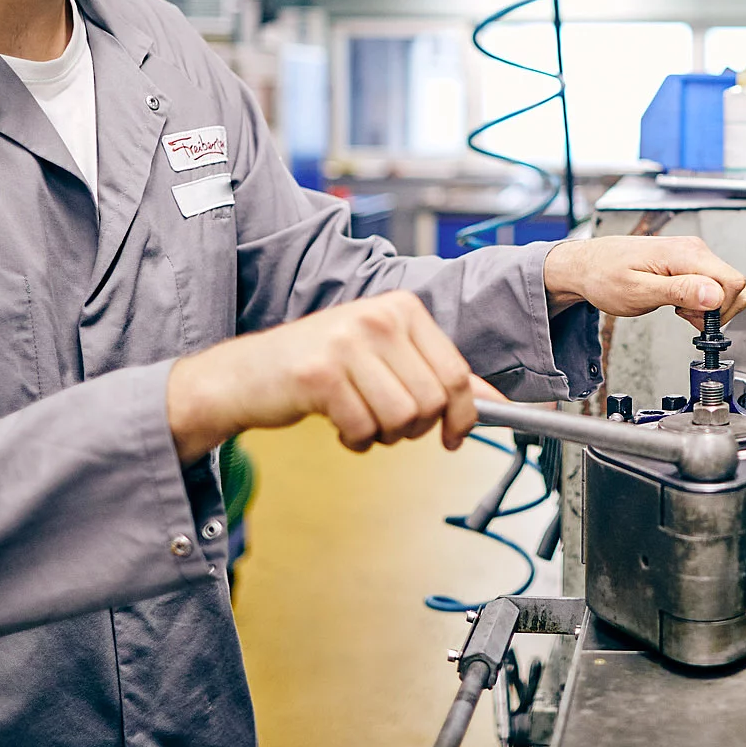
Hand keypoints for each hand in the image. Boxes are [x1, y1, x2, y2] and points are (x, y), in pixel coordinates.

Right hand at [166, 291, 498, 464]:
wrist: (247, 375)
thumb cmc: (322, 368)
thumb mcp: (387, 358)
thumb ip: (440, 376)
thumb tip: (498, 404)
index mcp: (402, 307)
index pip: (457, 373)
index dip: (463, 415)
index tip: (455, 435)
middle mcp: (378, 317)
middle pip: (432, 401)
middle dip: (415, 428)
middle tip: (387, 423)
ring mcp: (348, 342)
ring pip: (403, 419)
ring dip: (383, 435)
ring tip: (360, 418)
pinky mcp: (321, 374)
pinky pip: (365, 429)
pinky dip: (355, 439)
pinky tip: (337, 422)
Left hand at [542, 235, 745, 332]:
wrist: (588, 264)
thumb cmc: (605, 276)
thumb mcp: (639, 291)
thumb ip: (679, 291)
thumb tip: (714, 295)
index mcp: (686, 254)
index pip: (732, 282)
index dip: (720, 309)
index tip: (694, 319)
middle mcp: (694, 250)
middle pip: (734, 285)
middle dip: (717, 310)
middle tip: (686, 317)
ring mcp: (692, 254)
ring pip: (724, 287)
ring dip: (708, 307)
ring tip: (679, 310)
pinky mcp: (688, 262)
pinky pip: (710, 284)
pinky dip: (700, 301)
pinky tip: (679, 304)